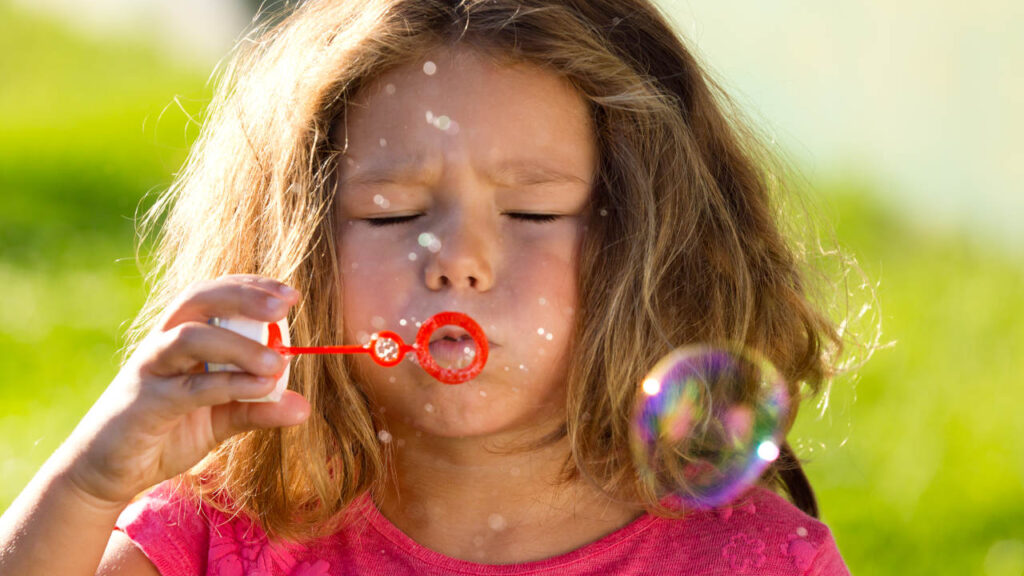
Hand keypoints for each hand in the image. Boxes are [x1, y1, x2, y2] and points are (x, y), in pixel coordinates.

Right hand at [57, 275, 309, 506]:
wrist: (105, 472)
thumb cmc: (164, 434)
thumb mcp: (220, 419)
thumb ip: (257, 407)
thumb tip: (303, 407)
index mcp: (181, 337)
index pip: (215, 294)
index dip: (251, 287)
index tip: (291, 294)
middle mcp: (163, 344)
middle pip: (199, 299)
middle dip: (244, 295)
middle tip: (285, 304)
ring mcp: (150, 371)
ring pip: (190, 337)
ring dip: (239, 345)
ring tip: (278, 361)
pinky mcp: (144, 404)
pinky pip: (189, 387)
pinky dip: (228, 384)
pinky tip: (260, 387)